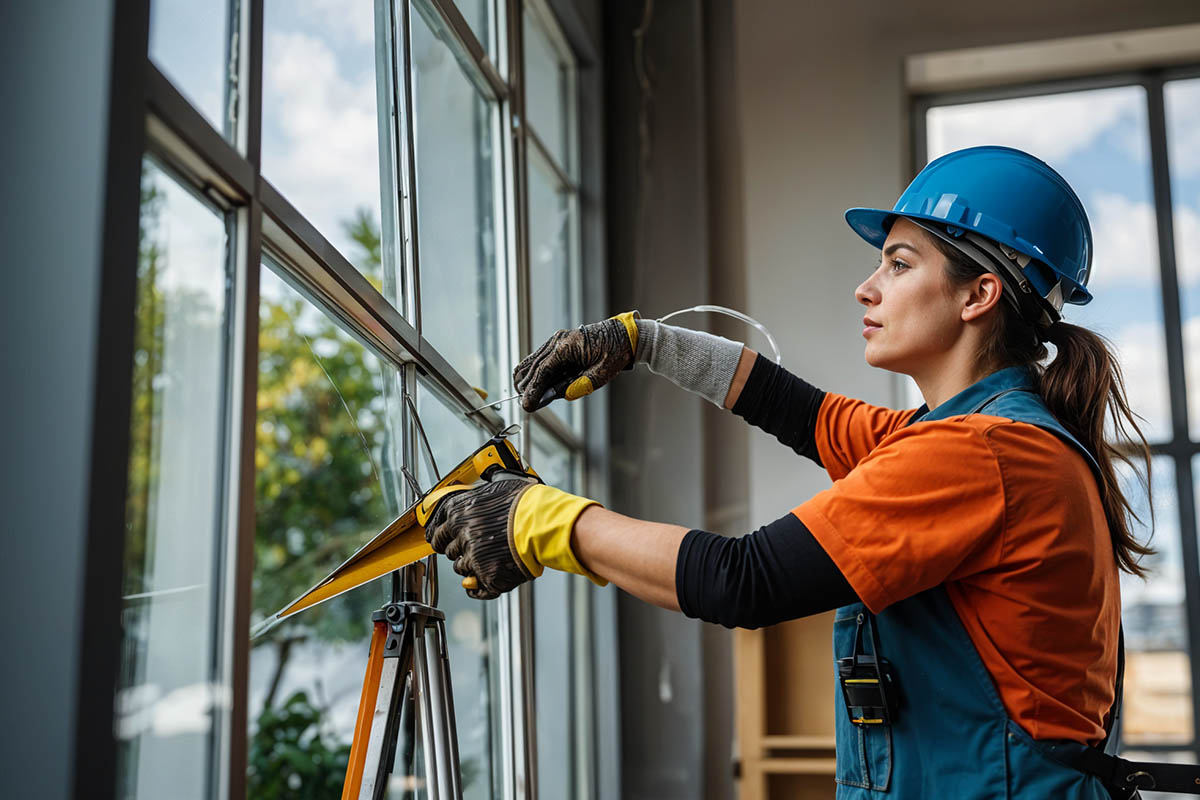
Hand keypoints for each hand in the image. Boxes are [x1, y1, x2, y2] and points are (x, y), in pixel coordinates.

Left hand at [424, 473, 605, 599]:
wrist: (544, 523)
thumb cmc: (525, 502)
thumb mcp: (496, 487)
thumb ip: (478, 495)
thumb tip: (474, 493)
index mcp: (458, 511)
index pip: (437, 527)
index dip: (441, 533)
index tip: (442, 537)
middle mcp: (461, 534)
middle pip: (447, 549)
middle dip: (456, 548)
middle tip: (470, 546)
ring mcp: (473, 557)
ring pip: (460, 568)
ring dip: (470, 565)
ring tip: (488, 557)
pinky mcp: (487, 577)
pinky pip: (474, 588)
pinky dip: (477, 587)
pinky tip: (482, 581)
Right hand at [513, 312, 638, 412]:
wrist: (624, 335)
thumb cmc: (616, 351)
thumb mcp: (602, 373)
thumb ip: (582, 385)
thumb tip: (564, 395)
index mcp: (567, 346)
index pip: (542, 371)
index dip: (533, 389)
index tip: (527, 404)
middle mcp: (558, 341)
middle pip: (533, 366)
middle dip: (528, 386)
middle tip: (526, 404)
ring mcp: (557, 340)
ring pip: (533, 362)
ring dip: (529, 379)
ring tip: (526, 396)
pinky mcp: (559, 344)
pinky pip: (541, 359)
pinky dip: (536, 372)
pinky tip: (534, 384)